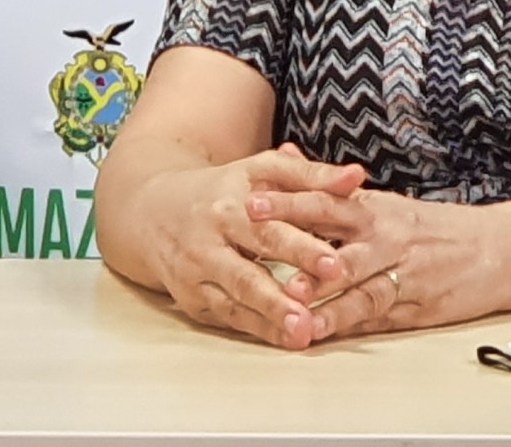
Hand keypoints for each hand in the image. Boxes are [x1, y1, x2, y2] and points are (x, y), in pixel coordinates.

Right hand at [128, 145, 366, 349]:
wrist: (153, 211)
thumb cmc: (226, 189)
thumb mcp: (264, 170)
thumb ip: (312, 174)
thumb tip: (357, 176)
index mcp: (231, 204)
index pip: (270, 227)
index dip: (303, 247)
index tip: (335, 264)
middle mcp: (210, 240)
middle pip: (249, 269)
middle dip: (282, 292)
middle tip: (314, 312)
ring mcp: (197, 273)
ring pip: (235, 300)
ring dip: (270, 318)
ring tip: (303, 334)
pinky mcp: (192, 299)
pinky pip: (228, 317)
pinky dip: (258, 330)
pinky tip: (286, 340)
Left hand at [247, 186, 510, 341]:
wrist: (503, 249)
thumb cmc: (438, 230)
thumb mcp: (388, 204)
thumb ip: (333, 192)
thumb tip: (286, 157)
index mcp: (378, 209)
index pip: (326, 199)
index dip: (288, 199)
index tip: (250, 198)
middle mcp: (387, 237)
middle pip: (334, 234)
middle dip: (293, 235)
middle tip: (257, 236)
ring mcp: (402, 272)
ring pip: (355, 280)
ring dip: (321, 289)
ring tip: (290, 296)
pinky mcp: (416, 305)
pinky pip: (376, 315)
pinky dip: (347, 323)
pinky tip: (321, 331)